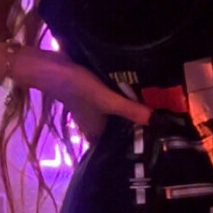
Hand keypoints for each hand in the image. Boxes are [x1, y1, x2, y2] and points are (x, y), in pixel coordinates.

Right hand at [20, 46, 151, 143]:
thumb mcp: (106, 99)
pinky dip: (122, 99)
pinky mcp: (92, 93)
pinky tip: (137, 93)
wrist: (48, 65)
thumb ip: (130, 109)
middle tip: (164, 124)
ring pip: (116, 114)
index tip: (157, 144)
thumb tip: (158, 120)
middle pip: (119, 129)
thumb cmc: (76, 87)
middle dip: (137, 126)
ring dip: (130, 112)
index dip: (134, 146)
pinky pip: (112, 100)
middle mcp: (94, 123)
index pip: (117, 146)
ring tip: (157, 108)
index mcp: (97, 132)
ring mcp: (92, 108)